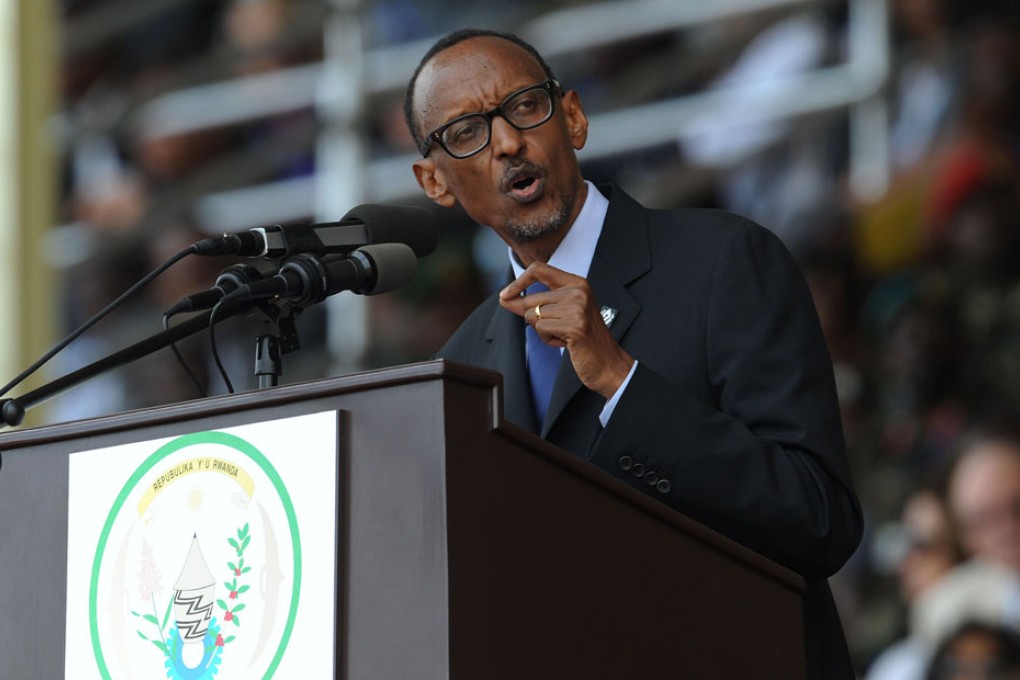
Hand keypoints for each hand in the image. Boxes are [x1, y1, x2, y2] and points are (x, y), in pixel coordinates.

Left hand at [499, 262, 633, 398]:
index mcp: (576, 283)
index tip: (505, 295)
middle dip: (534, 319)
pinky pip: (541, 329)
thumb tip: (504, 298)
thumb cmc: (582, 339)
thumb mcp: (558, 315)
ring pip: (533, 316)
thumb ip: (532, 305)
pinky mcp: (574, 325)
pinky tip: (565, 342)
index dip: (518, 281)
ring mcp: (578, 307)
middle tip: (556, 329)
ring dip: (543, 331)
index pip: (538, 269)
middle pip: (531, 300)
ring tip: (563, 335)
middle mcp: (578, 291)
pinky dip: (548, 340)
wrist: (607, 362)